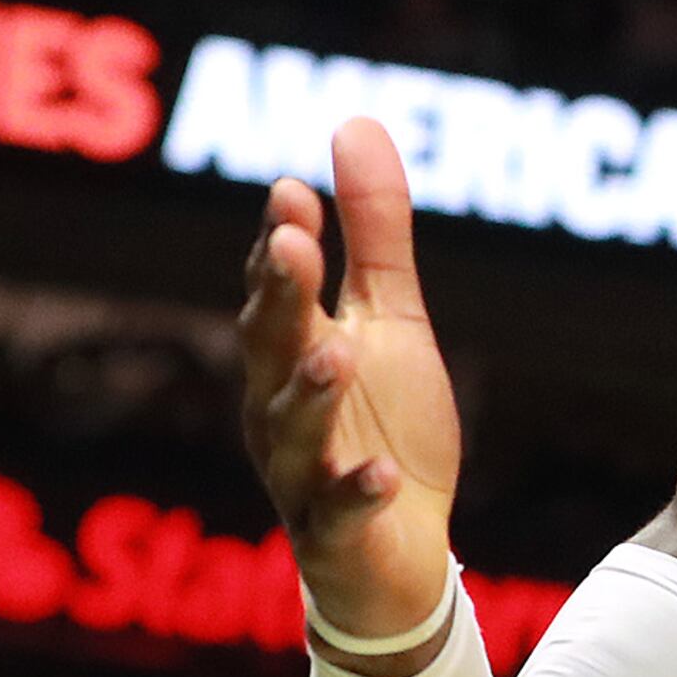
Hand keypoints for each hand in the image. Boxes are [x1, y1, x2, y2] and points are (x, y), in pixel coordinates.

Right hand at [236, 115, 464, 656]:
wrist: (406, 554)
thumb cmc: (387, 429)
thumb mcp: (392, 322)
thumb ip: (376, 233)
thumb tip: (355, 123)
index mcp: (290, 351)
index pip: (278, 289)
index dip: (284, 243)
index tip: (295, 190)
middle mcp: (280, 408)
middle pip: (271, 347)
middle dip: (281, 299)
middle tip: (295, 246)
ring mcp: (301, 474)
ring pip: (292, 430)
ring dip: (309, 391)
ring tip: (333, 350)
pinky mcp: (334, 536)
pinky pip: (338, 514)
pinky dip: (356, 494)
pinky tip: (382, 475)